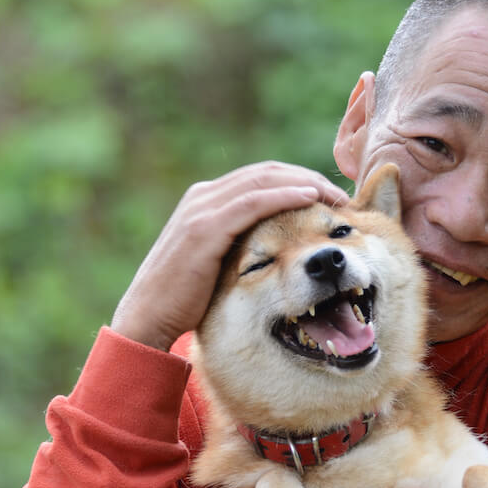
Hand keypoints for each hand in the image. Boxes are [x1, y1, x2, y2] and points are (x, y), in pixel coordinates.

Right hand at [112, 161, 349, 350]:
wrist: (148, 316)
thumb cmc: (185, 297)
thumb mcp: (214, 261)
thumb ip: (237, 243)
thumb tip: (272, 248)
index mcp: (205, 200)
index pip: (259, 178)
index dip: (296, 180)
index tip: (327, 195)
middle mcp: (203, 196)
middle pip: (265, 172)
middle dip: (306, 178)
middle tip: (338, 193)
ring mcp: (201, 209)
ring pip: (262, 181)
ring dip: (303, 183)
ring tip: (333, 195)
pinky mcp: (204, 227)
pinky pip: (252, 202)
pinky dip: (283, 196)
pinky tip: (310, 199)